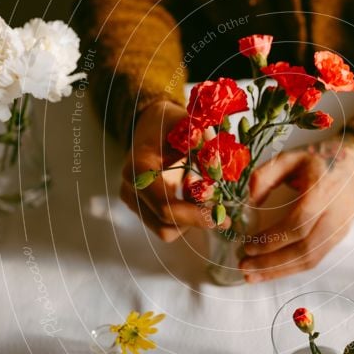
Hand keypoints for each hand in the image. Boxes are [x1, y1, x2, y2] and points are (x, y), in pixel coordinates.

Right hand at [120, 100, 222, 241]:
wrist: (151, 124)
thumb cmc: (172, 123)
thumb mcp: (192, 127)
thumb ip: (207, 147)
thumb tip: (221, 172)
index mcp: (138, 168)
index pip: (166, 207)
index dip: (197, 216)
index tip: (223, 217)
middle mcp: (129, 187)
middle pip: (166, 224)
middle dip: (197, 219)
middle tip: (221, 210)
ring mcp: (131, 199)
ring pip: (165, 229)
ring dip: (190, 219)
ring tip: (201, 192)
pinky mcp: (138, 206)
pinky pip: (163, 224)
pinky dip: (183, 216)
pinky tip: (190, 194)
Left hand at [240, 135, 353, 281]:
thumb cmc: (320, 160)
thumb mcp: (291, 157)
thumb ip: (266, 176)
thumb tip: (250, 202)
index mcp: (322, 190)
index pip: (298, 224)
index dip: (272, 239)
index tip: (248, 245)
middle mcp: (334, 214)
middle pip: (304, 248)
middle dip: (271, 262)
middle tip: (244, 266)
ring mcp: (339, 230)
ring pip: (310, 259)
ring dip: (280, 271)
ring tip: (253, 276)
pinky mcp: (339, 239)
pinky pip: (315, 259)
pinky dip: (292, 269)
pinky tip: (272, 272)